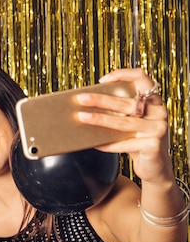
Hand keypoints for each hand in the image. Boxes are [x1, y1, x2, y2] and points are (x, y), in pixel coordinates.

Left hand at [76, 68, 172, 182]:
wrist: (155, 167)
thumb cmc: (138, 140)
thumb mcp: (131, 122)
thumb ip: (120, 112)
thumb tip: (88, 104)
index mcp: (154, 101)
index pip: (142, 78)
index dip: (123, 75)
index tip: (102, 80)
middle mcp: (159, 112)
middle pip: (127, 102)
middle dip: (101, 100)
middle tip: (81, 99)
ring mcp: (158, 128)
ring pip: (124, 122)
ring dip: (100, 119)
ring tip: (82, 117)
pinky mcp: (153, 145)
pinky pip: (125, 144)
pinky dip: (108, 144)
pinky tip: (95, 144)